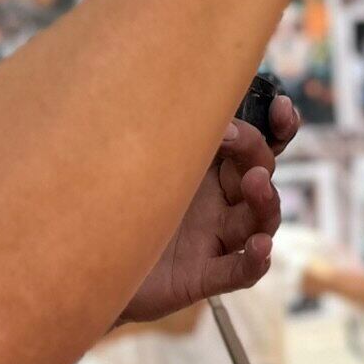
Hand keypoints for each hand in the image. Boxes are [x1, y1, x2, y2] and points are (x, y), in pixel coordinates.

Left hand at [119, 95, 300, 322]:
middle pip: (259, 173)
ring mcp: (213, 239)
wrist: (82, 260)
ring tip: (257, 184)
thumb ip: (160, 129)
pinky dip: (254, 261)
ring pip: (258, 221)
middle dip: (256, 154)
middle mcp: (219, 201)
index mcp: (210, 168)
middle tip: (234, 137)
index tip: (282, 108)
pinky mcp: (202, 275)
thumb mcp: (135, 157)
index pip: (257, 144)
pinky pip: (238, 271)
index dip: (278, 127)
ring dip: (265, 202)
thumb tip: (171, 88)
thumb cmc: (112, 199)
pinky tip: (260, 248)